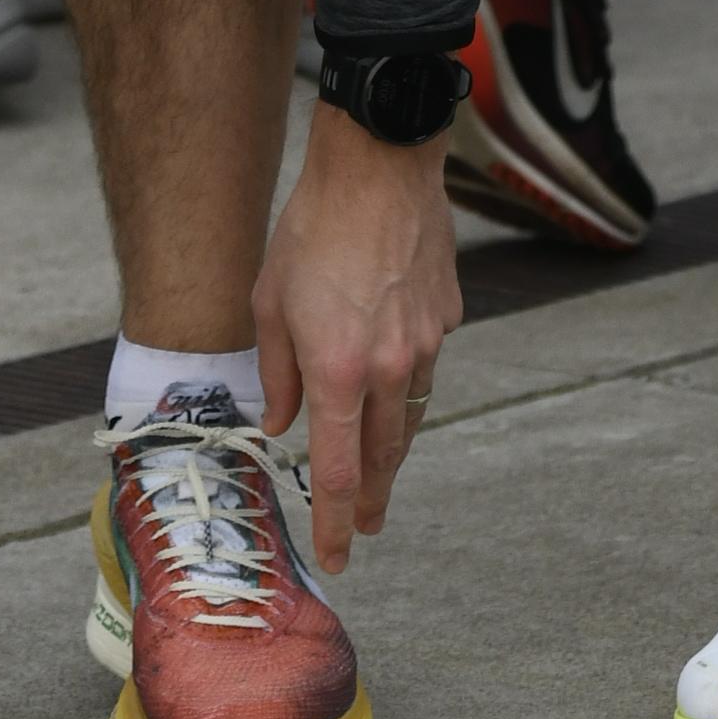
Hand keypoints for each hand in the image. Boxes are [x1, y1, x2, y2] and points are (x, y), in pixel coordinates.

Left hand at [256, 102, 461, 543]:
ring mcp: (426, 342)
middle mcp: (390, 368)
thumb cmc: (313, 227)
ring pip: (412, 415)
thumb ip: (276, 374)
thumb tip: (279, 423)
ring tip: (379, 468)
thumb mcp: (271, 303)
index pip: (339, 473)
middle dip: (372, 500)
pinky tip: (391, 362)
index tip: (338, 556)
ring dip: (393, 447)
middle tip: (364, 526)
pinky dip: (407, 378)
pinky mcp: (447, 313)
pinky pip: (426, 362)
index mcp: (340, 372)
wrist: (380, 162)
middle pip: (385, 457)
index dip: (336, 521)